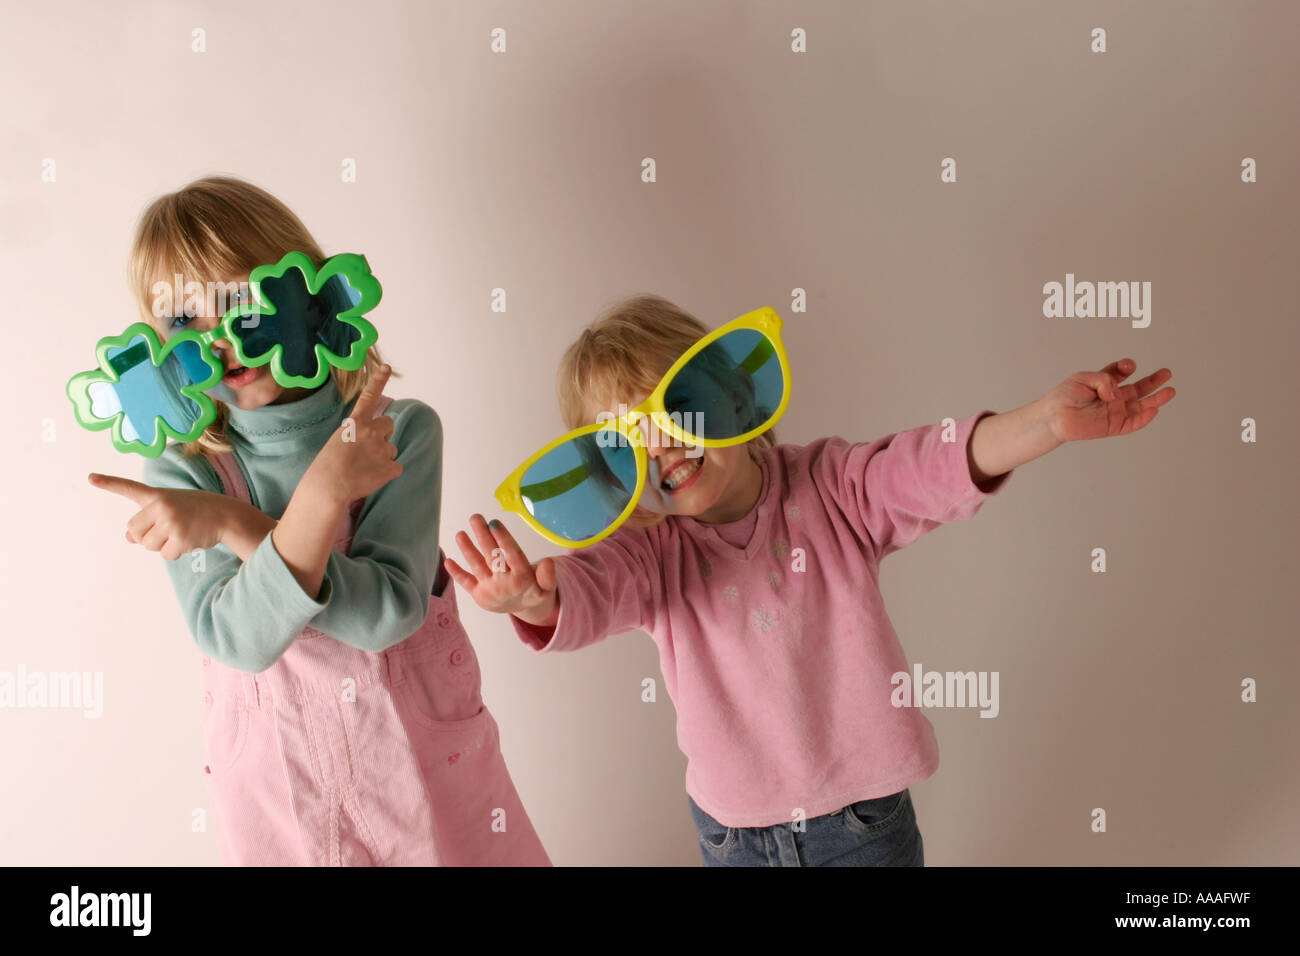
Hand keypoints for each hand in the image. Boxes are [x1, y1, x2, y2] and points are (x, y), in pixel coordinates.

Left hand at [89, 473, 235, 559]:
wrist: (226, 515)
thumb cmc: (196, 510)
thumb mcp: (171, 508)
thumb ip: (148, 519)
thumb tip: (128, 538)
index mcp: (157, 496)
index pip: (129, 488)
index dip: (108, 483)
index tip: (90, 478)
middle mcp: (161, 506)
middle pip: (134, 532)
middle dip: (145, 537)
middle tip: (166, 530)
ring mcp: (171, 522)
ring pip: (148, 546)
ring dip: (161, 546)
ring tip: (180, 533)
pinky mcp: (180, 537)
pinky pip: (166, 554)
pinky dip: (175, 552)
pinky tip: (189, 540)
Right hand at [302, 364, 401, 505]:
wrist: (328, 488)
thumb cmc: (326, 467)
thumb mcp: (337, 441)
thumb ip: (356, 434)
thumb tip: (372, 441)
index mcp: (355, 423)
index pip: (369, 397)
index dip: (378, 381)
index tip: (387, 368)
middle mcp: (372, 431)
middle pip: (389, 424)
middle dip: (383, 434)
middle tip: (367, 450)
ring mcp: (383, 449)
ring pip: (391, 448)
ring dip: (383, 457)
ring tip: (364, 468)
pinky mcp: (391, 467)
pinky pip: (396, 467)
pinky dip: (387, 473)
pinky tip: (371, 478)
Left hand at [445, 514, 559, 626]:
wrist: (522, 610)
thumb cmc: (534, 590)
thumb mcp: (548, 587)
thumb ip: (548, 576)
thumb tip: (548, 562)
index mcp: (522, 578)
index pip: (512, 555)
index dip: (503, 539)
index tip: (494, 523)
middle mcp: (505, 583)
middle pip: (492, 556)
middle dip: (483, 536)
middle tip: (475, 518)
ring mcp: (490, 590)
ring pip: (477, 566)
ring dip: (467, 549)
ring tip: (460, 534)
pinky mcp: (479, 595)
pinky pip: (466, 582)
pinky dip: (456, 572)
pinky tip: (448, 561)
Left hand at [1041, 358, 1175, 443]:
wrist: (1054, 417)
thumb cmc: (1064, 397)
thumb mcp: (1083, 378)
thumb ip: (1104, 380)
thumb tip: (1117, 394)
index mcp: (1103, 383)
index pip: (1120, 372)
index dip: (1126, 367)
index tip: (1128, 366)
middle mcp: (1111, 397)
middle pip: (1137, 388)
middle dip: (1152, 381)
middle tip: (1167, 373)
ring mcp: (1114, 412)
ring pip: (1140, 406)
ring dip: (1155, 400)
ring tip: (1170, 391)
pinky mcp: (1113, 426)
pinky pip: (1132, 423)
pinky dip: (1144, 418)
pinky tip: (1154, 410)